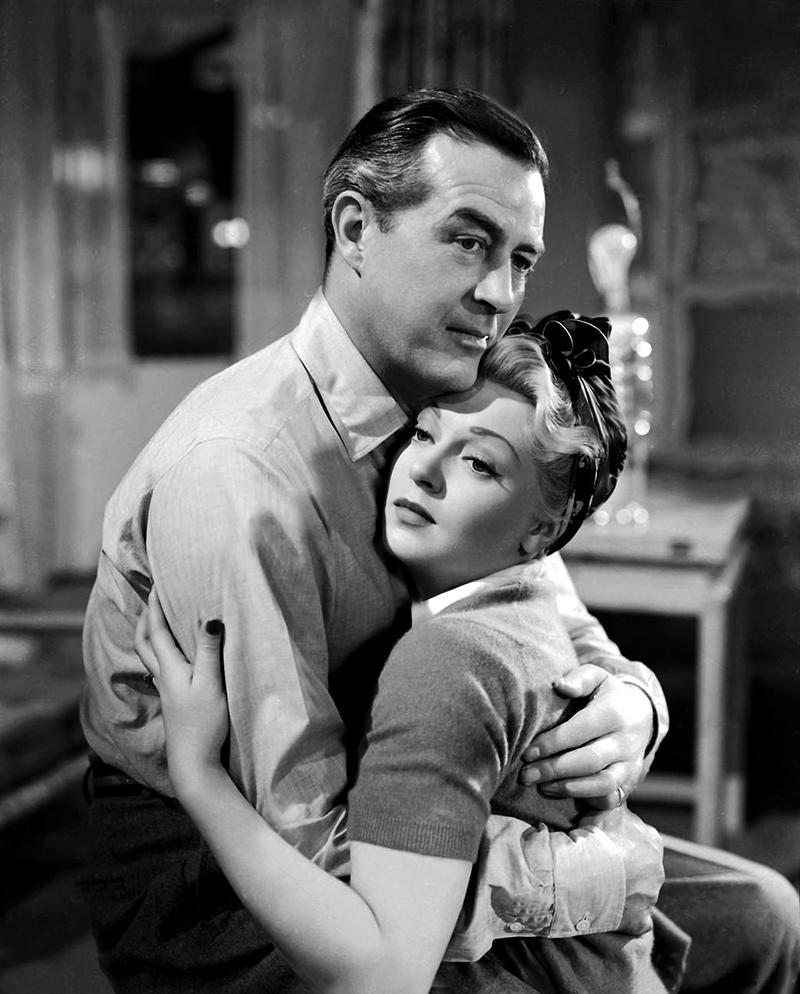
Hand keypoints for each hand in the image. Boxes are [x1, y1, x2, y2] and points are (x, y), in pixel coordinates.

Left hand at [135, 590, 228, 793]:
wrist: (194, 762)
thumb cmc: (204, 723)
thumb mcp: (211, 683)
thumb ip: (208, 650)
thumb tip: (209, 617)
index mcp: (169, 668)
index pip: (156, 629)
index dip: (155, 605)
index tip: (158, 582)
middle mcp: (162, 676)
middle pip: (144, 640)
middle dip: (145, 616)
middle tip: (151, 596)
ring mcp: (165, 689)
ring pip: (148, 654)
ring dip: (147, 632)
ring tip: (154, 619)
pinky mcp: (172, 700)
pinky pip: (158, 666)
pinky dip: (158, 650)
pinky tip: (169, 654)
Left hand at [518, 664, 652, 808]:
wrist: (641, 715)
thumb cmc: (606, 695)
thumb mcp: (596, 677)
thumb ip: (578, 679)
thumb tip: (559, 685)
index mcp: (613, 713)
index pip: (580, 731)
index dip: (552, 744)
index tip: (527, 753)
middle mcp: (625, 741)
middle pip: (589, 760)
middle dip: (554, 770)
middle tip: (526, 776)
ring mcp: (631, 764)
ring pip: (603, 784)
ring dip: (570, 788)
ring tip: (542, 787)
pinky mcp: (630, 781)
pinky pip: (612, 797)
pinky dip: (588, 800)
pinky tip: (563, 794)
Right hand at [580, 805, 663, 934]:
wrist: (585, 871)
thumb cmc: (596, 835)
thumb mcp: (607, 806)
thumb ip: (615, 798)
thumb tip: (615, 786)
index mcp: (653, 840)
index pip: (640, 838)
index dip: (621, 838)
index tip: (604, 841)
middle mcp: (658, 868)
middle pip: (641, 865)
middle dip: (625, 865)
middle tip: (600, 863)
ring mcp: (650, 896)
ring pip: (638, 891)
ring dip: (623, 889)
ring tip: (600, 885)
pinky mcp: (640, 919)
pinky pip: (638, 920)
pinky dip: (628, 917)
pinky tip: (612, 911)